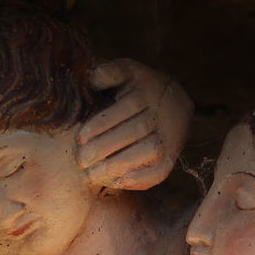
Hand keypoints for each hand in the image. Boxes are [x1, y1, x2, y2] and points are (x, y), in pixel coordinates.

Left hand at [78, 59, 191, 191]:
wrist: (175, 103)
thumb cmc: (140, 89)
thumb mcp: (128, 71)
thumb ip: (110, 72)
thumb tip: (93, 79)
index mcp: (148, 93)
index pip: (125, 109)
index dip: (101, 124)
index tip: (80, 139)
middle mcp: (162, 115)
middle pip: (135, 132)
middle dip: (105, 148)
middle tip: (81, 161)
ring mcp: (171, 137)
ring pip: (149, 152)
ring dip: (119, 166)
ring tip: (93, 175)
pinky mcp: (172, 156)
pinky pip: (161, 171)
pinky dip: (140, 180)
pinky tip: (117, 183)